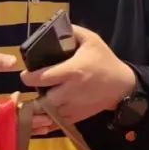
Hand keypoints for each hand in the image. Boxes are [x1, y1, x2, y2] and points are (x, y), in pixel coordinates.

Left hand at [19, 25, 136, 124]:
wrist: (122, 86)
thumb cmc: (105, 61)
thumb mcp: (92, 40)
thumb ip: (72, 31)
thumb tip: (55, 28)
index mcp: (71, 71)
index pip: (41, 78)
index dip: (29, 77)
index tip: (26, 74)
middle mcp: (70, 91)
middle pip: (42, 98)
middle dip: (37, 93)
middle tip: (38, 86)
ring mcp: (73, 107)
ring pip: (48, 112)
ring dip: (43, 106)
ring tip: (44, 96)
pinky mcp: (76, 118)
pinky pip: (56, 122)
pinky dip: (51, 116)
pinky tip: (52, 108)